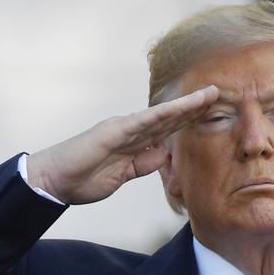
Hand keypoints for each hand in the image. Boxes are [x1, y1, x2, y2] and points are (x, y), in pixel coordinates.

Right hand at [26, 85, 217, 204]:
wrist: (54, 181)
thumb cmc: (83, 179)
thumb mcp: (123, 176)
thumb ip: (144, 165)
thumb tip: (165, 156)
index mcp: (133, 142)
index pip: (167, 129)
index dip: (188, 120)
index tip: (211, 113)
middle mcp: (130, 131)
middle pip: (169, 118)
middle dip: (194, 108)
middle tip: (219, 94)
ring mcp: (122, 129)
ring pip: (160, 116)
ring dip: (185, 106)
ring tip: (209, 95)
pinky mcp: (112, 132)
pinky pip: (142, 122)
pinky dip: (161, 115)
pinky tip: (180, 108)